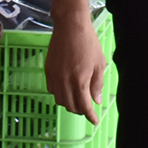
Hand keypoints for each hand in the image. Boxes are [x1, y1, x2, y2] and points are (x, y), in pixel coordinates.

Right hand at [44, 0, 105, 122]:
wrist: (70, 26)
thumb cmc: (88, 42)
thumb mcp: (99, 64)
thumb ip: (97, 84)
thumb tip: (96, 100)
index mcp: (79, 80)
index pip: (84, 106)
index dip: (90, 116)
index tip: (94, 121)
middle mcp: (64, 81)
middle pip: (70, 106)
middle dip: (80, 110)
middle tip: (87, 108)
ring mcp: (54, 76)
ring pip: (60, 100)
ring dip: (69, 103)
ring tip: (77, 99)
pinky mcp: (48, 70)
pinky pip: (51, 90)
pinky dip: (59, 94)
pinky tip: (66, 89)